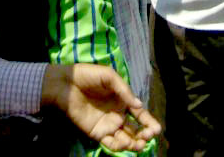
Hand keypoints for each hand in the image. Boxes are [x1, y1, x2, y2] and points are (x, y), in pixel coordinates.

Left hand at [42, 63, 160, 151]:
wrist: (66, 84)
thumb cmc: (87, 76)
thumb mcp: (109, 76)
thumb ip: (124, 90)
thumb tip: (140, 105)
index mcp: (123, 101)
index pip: (140, 115)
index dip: (150, 122)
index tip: (157, 129)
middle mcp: (118, 115)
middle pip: (136, 130)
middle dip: (145, 135)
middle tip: (149, 136)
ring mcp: (108, 125)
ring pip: (126, 139)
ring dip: (135, 144)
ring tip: (139, 143)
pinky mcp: (97, 133)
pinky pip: (111, 144)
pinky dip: (119, 146)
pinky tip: (124, 143)